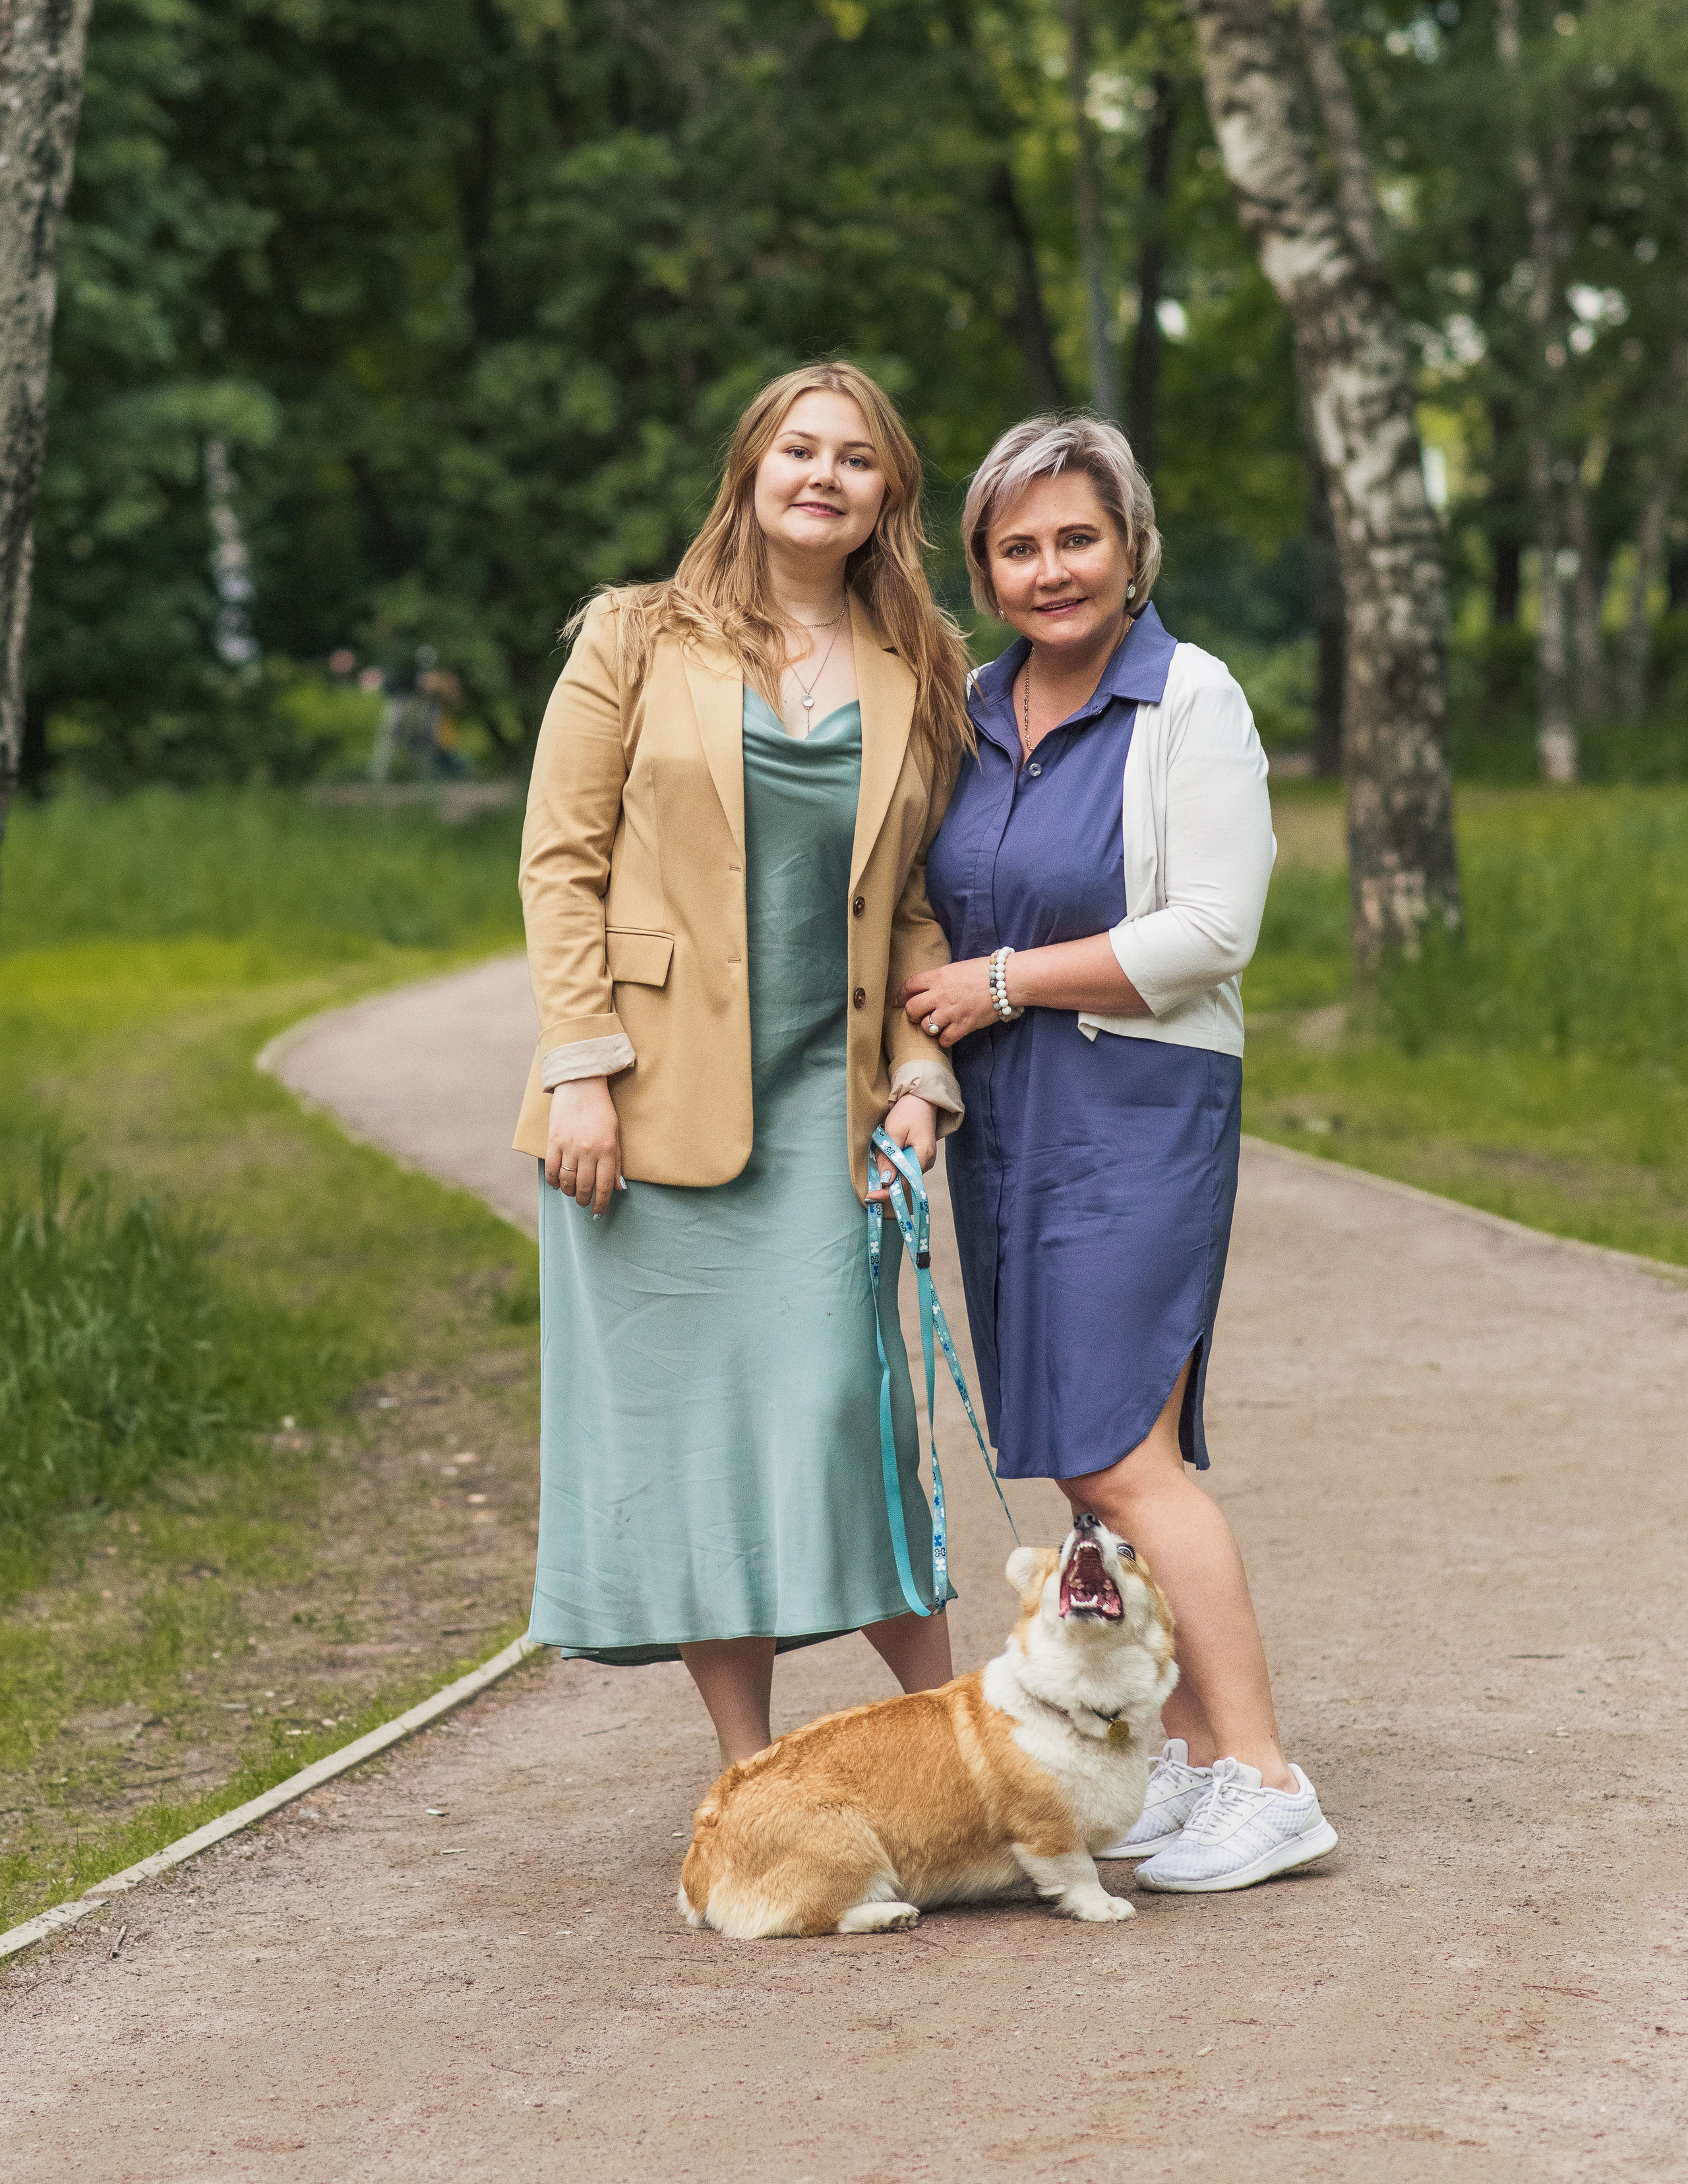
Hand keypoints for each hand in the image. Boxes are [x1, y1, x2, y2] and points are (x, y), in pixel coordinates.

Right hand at [545, 1076, 621, 1213]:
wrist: (581, 1085)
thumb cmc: (601, 1110)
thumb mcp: (615, 1135)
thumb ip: (616, 1162)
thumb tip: (619, 1187)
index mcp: (606, 1150)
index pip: (605, 1186)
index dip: (601, 1203)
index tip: (598, 1213)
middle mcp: (588, 1151)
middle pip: (584, 1186)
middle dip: (583, 1200)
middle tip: (583, 1203)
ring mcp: (569, 1146)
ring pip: (567, 1181)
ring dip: (569, 1192)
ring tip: (571, 1193)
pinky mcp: (554, 1141)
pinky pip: (552, 1169)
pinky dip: (554, 1181)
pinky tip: (557, 1184)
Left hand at [869, 1094, 938, 1203]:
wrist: (921, 1098)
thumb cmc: (907, 1112)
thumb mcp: (894, 1133)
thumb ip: (890, 1159)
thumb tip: (885, 1181)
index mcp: (923, 1156)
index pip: (904, 1183)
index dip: (887, 1193)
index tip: (870, 1196)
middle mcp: (927, 1161)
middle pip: (905, 1182)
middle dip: (886, 1185)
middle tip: (868, 1187)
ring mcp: (925, 1159)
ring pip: (904, 1175)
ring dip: (890, 1175)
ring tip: (877, 1167)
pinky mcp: (921, 1155)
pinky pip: (906, 1168)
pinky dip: (894, 1168)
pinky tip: (886, 1161)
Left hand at [898, 957, 998, 1048]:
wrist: (1007, 980)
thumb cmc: (985, 971)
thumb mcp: (957, 968)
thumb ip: (941, 979)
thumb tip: (930, 989)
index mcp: (938, 977)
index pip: (909, 985)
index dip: (901, 995)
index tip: (900, 1001)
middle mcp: (940, 995)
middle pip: (912, 1009)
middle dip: (913, 1014)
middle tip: (919, 1015)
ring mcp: (951, 1012)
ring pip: (926, 1027)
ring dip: (929, 1027)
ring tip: (937, 1024)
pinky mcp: (963, 1025)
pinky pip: (944, 1039)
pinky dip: (944, 1039)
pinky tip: (949, 1034)